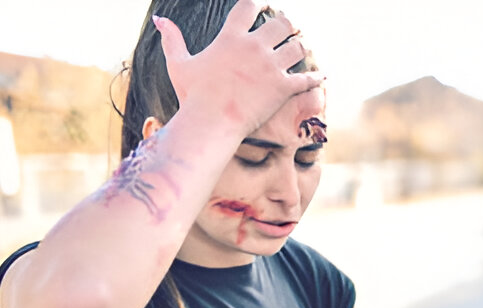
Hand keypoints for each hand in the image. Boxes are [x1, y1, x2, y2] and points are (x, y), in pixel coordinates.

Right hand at [154, 0, 323, 137]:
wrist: (212, 121)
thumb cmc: (193, 95)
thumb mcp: (179, 63)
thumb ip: (172, 39)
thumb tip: (160, 20)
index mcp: (231, 37)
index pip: (249, 7)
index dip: (257, 3)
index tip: (262, 6)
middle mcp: (254, 46)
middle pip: (281, 23)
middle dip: (286, 23)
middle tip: (287, 27)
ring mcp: (271, 66)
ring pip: (297, 46)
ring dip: (300, 45)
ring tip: (301, 47)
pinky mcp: (283, 88)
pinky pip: (307, 78)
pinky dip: (316, 78)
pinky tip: (322, 76)